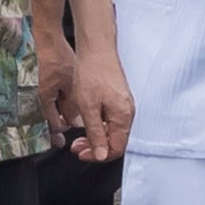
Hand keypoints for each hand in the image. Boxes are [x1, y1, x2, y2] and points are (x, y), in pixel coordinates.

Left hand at [49, 42, 134, 163]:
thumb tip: (101, 155)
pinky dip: (99, 125)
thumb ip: (96, 133)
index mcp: (123, 117)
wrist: (96, 49)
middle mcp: (127, 112)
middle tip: (76, 147)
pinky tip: (87, 123)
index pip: (116, 149)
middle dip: (95, 148)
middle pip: (115, 141)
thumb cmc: (92, 74)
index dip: (98, 156)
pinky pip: (112, 120)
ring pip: (112, 131)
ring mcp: (124, 105)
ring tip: (78, 137)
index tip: (81, 154)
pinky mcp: (119, 99)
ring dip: (96, 137)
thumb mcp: (88, 108)